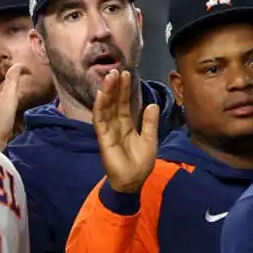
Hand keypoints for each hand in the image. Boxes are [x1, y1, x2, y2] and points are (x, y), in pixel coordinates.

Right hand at [93, 69, 159, 193]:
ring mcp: (108, 132)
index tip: (126, 75)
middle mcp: (115, 126)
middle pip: (114, 103)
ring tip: (110, 77)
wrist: (133, 182)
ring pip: (106, 109)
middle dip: (115, 87)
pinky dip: (100, 108)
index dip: (124, 90)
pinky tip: (101, 95)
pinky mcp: (103, 139)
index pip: (123, 104)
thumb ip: (150, 123)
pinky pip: (100, 121)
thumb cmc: (140, 164)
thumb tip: (152, 105)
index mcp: (127, 126)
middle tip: (116, 70)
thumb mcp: (150, 140)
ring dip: (107, 93)